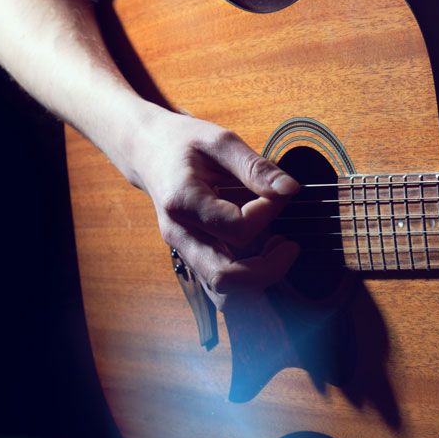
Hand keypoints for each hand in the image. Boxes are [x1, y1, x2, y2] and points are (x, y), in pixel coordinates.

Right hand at [118, 107, 300, 308]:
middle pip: (225, 278)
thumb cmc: (183, 143)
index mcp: (183, 203)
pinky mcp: (194, 259)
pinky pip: (223, 288)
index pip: (237, 229)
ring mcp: (184, 252)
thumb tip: (290, 190)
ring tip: (279, 249)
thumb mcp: (220, 142)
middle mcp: (180, 236)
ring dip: (259, 281)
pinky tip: (265, 252)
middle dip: (268, 269)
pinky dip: (250, 282)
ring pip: (223, 295)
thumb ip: (255, 167)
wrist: (148, 152)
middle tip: (290, 244)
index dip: (268, 214)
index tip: (279, 193)